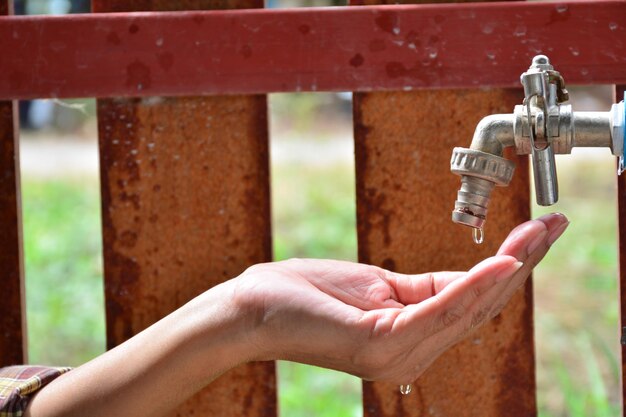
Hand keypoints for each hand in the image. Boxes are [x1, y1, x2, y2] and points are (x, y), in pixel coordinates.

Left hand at [234, 213, 568, 383]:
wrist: (256, 308)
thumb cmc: (310, 294)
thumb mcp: (380, 285)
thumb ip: (428, 288)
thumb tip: (475, 277)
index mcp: (413, 338)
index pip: (472, 302)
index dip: (509, 268)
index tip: (538, 232)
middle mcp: (413, 354)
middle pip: (480, 306)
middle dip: (521, 264)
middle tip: (553, 226)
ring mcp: (398, 354)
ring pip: (466, 308)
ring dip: (507, 270)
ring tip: (536, 235)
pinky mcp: (381, 345)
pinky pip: (437, 311)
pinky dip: (472, 287)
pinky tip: (501, 264)